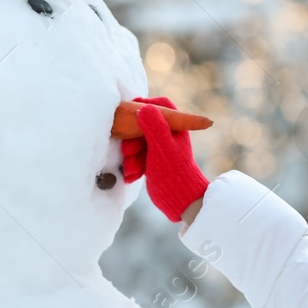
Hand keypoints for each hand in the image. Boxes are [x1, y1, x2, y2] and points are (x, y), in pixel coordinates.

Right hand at [121, 95, 208, 221]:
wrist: (179, 201)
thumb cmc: (173, 173)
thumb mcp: (161, 147)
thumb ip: (153, 127)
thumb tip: (142, 107)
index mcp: (176, 127)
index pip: (161, 106)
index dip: (145, 106)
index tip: (130, 113)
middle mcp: (169, 136)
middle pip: (145, 126)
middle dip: (133, 139)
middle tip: (128, 151)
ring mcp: (161, 149)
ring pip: (139, 143)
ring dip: (132, 155)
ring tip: (131, 168)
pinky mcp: (154, 162)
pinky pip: (138, 157)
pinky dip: (134, 164)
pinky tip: (132, 176)